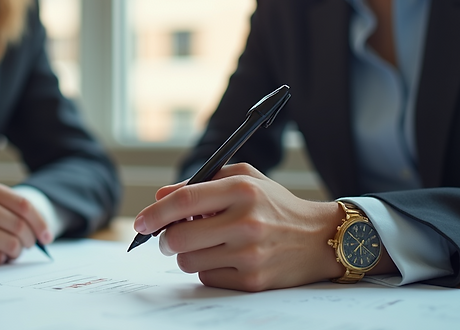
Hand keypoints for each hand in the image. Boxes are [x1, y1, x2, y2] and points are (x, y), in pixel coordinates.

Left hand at [133, 163, 345, 290]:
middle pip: (179, 238)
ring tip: (207, 244)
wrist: (319, 237)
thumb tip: (160, 197)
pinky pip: (207, 278)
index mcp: (241, 190)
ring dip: (187, 255)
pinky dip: (208, 269)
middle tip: (168, 237)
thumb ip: (200, 183)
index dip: (154, 213)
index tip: (139, 222)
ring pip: (189, 262)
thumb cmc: (274, 204)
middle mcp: (246, 222)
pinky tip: (226, 258)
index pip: (184, 201)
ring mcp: (250, 254)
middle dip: (165, 240)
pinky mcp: (253, 280)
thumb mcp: (244, 178)